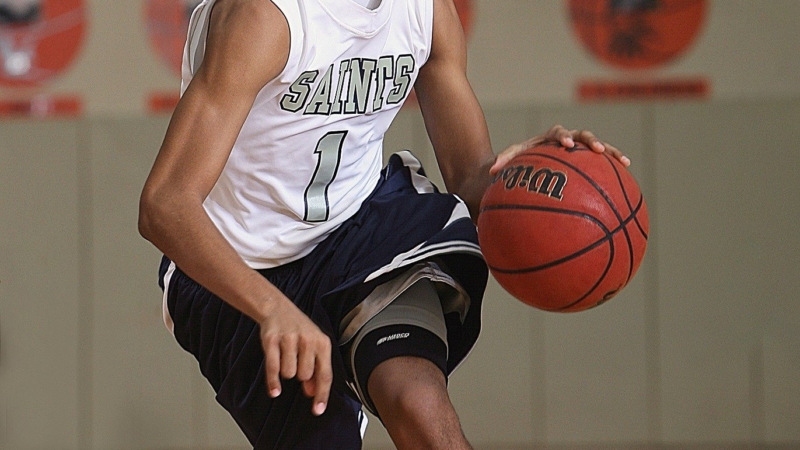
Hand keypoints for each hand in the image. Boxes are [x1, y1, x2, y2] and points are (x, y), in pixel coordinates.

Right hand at [258, 296, 332, 415]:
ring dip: (286, 372)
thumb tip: (313, 392)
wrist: (278, 308)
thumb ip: (317, 368)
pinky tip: (274, 391)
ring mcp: (289, 339)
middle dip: (300, 376)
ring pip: (289, 373)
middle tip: (297, 362)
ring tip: (286, 358)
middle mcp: (308, 340)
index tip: (318, 410)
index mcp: (322, 343)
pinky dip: (273, 382)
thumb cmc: (299, 330)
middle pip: (305, 376)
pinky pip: (273, 368)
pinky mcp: (272, 340)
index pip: (325, 374)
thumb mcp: (313, 346)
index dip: (322, 394)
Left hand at [489, 124, 629, 174]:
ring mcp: (578, 150)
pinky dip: (614, 166)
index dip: (562, 137)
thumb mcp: (509, 162)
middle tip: (599, 151)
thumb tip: (492, 171)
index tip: (565, 145)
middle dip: (591, 142)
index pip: (556, 133)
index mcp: (548, 138)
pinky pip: (602, 164)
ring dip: (610, 152)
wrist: (525, 165)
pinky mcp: (586, 160)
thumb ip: (503, 162)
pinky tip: (627, 173)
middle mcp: (566, 140)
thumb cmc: (517, 164)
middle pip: (581, 136)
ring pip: (597, 148)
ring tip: (624, 161)